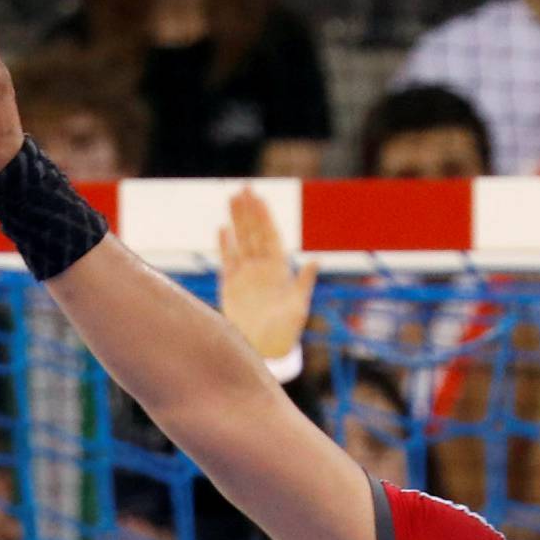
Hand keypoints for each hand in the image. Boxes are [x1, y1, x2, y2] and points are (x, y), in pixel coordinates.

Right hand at [219, 187, 317, 364]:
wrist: (265, 351)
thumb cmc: (285, 332)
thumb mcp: (298, 306)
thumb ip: (304, 282)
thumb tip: (315, 260)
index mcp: (279, 271)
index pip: (270, 237)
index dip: (265, 218)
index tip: (259, 199)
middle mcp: (262, 269)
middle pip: (254, 234)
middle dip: (249, 212)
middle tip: (244, 188)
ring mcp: (246, 275)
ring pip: (240, 241)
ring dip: (237, 221)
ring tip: (232, 198)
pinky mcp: (230, 285)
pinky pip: (228, 260)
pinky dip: (225, 245)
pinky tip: (223, 229)